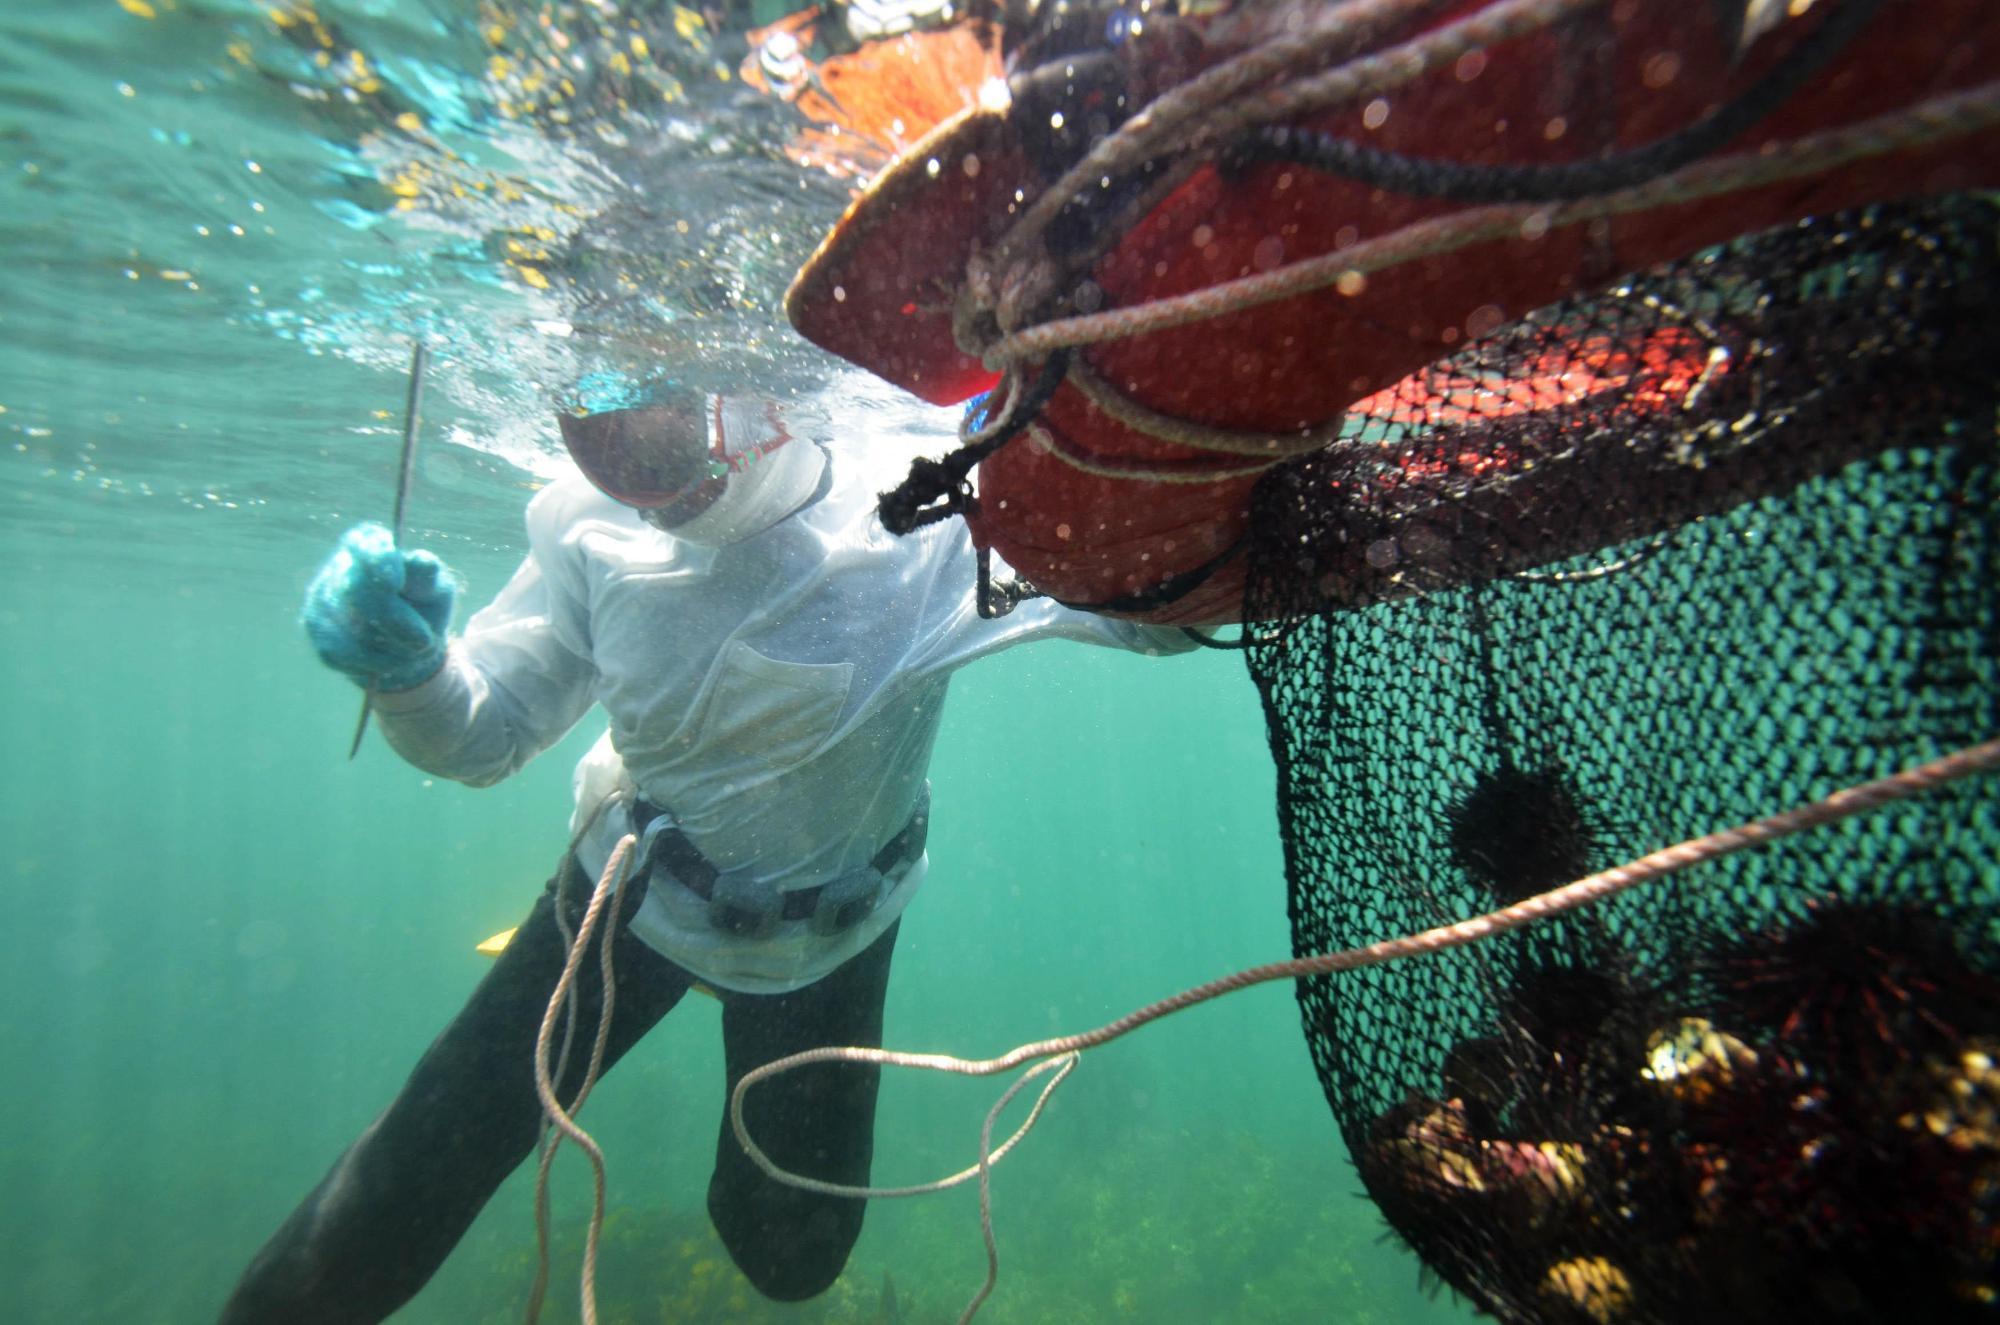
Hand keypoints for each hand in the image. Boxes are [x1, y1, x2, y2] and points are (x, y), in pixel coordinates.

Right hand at [302, 522, 458, 690]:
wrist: (412, 644)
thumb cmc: (424, 605)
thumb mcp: (435, 589)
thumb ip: (428, 579)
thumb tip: (425, 562)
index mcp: (369, 544)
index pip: (364, 544)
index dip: (375, 561)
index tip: (393, 583)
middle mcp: (339, 567)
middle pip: (354, 589)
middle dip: (394, 619)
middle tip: (424, 641)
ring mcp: (322, 600)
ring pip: (351, 628)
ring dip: (392, 647)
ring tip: (417, 650)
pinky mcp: (320, 634)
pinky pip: (345, 654)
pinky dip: (377, 662)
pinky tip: (394, 660)